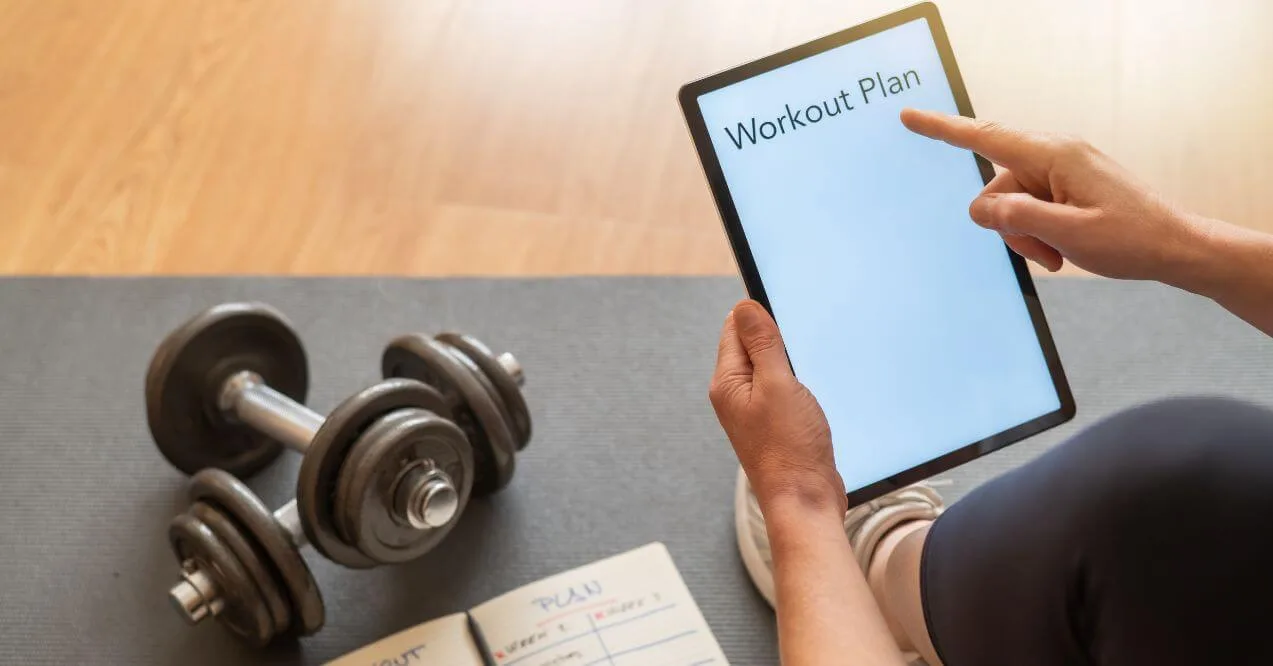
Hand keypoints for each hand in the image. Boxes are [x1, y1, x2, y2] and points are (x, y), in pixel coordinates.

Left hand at [709, 300, 845, 512]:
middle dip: (776, 337)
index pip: (734, 329)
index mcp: (727, 383)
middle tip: (803, 338)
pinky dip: (797, 382)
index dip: (759, 314)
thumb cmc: (790, 449)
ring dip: (789, 361)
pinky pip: (782, 389)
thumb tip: (744, 306)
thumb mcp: (778, 384)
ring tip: (809, 366)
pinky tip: (813, 388)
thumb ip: (762, 344)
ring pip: (770, 368)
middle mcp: (735, 396)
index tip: (786, 307)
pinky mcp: (775, 424)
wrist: (805, 500)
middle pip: (751, 347)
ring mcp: (754, 412)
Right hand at [900, 108, 1201, 280]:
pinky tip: (1062, 249)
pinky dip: (1038, 232)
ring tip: (1058, 255)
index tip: (909, 118)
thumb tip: (982, 208)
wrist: (1176, 248)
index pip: (986, 138)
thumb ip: (1020, 219)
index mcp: (1056, 156)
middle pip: (998, 186)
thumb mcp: (1071, 235)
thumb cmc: (1132, 240)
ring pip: (1012, 202)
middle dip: (1008, 223)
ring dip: (1025, 234)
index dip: (943, 129)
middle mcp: (1056, 156)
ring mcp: (1062, 171)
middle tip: (1044, 253)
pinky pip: (1031, 206)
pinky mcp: (1068, 186)